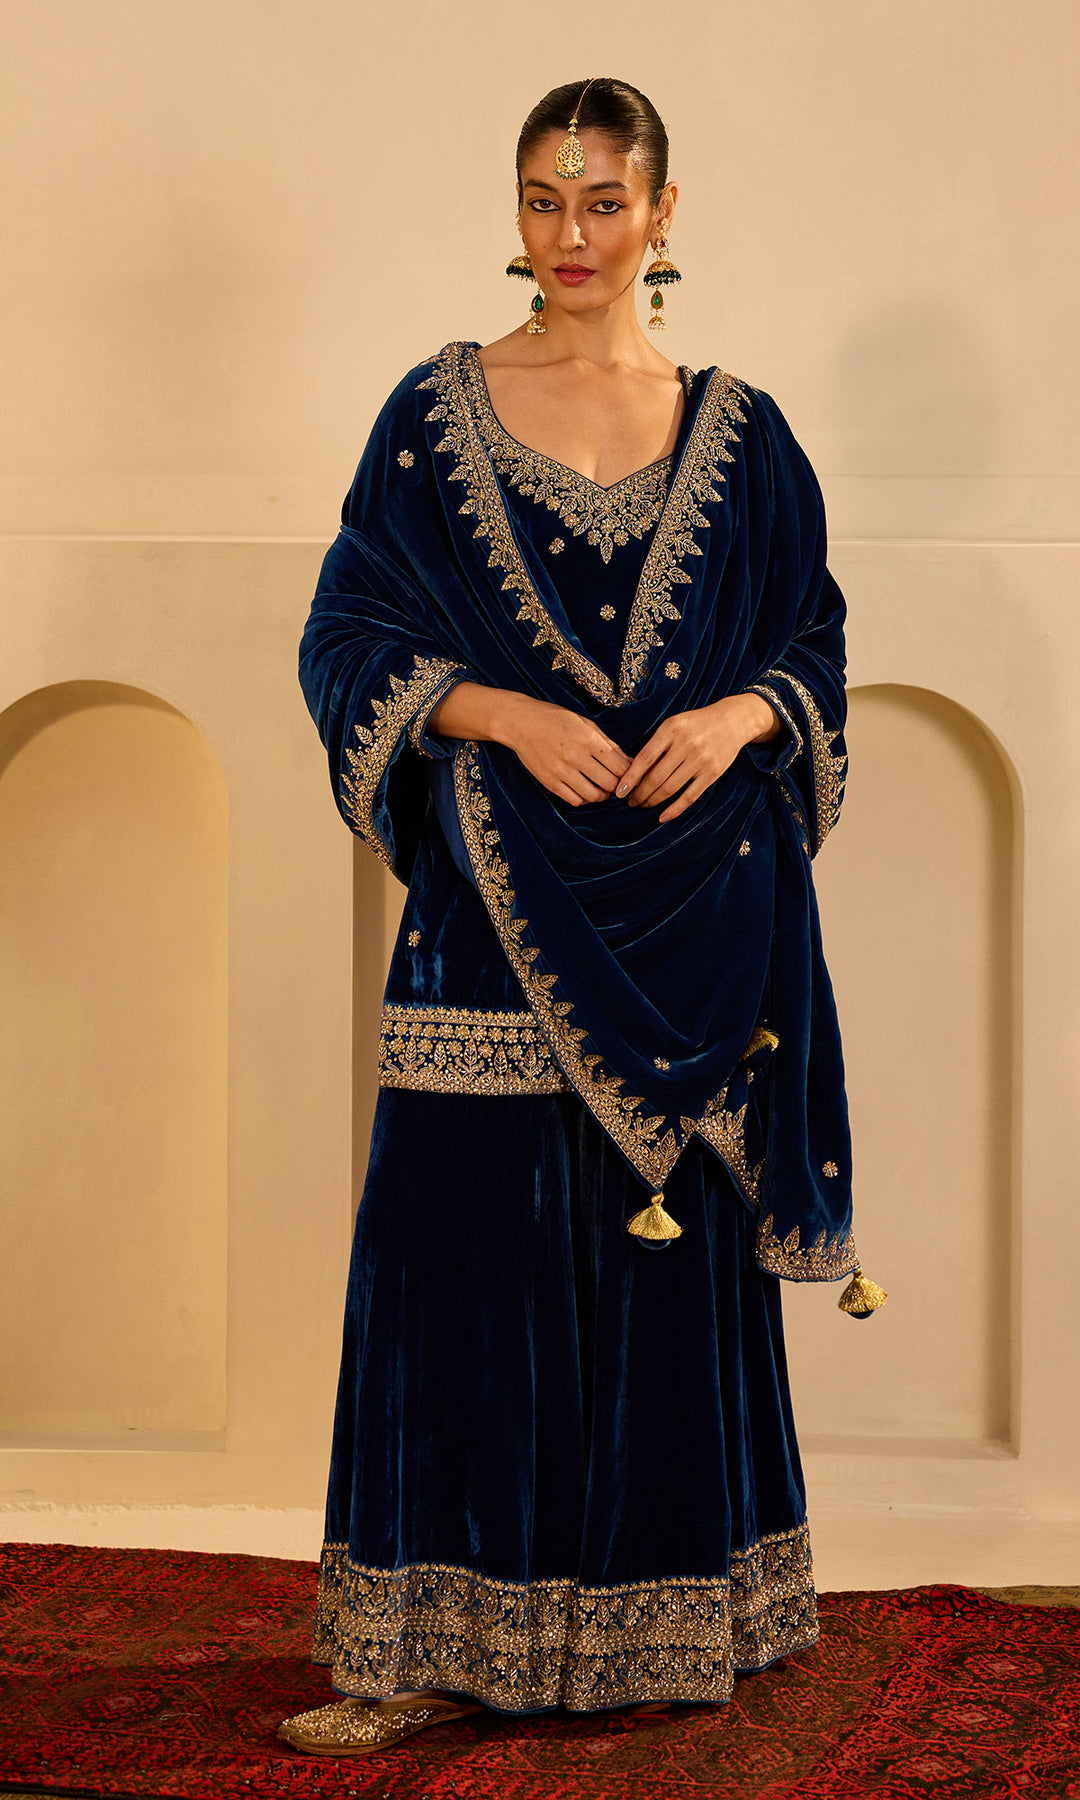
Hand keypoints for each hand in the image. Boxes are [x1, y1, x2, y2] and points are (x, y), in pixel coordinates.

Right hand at [502, 695, 632, 806]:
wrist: (521, 723)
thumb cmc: (556, 719)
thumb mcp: (585, 724)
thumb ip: (608, 744)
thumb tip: (630, 762)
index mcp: (588, 740)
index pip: (620, 766)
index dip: (630, 773)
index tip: (629, 774)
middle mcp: (575, 757)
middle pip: (610, 784)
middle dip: (618, 786)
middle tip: (617, 782)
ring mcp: (561, 771)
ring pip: (593, 796)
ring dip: (602, 795)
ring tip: (601, 787)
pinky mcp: (550, 782)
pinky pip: (575, 800)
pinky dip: (584, 798)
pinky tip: (584, 789)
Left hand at [615, 693, 779, 823]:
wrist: (732, 720)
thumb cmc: (696, 723)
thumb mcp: (674, 724)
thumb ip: (657, 744)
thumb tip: (633, 772)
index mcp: (671, 729)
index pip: (644, 758)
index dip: (630, 778)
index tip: (619, 791)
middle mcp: (685, 744)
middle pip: (656, 777)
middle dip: (640, 793)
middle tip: (630, 802)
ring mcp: (700, 760)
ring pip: (670, 789)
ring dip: (652, 801)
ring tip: (642, 805)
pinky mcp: (712, 773)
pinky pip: (690, 796)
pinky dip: (674, 809)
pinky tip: (662, 817)